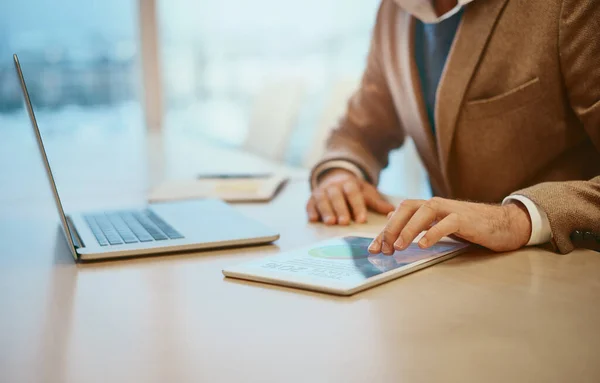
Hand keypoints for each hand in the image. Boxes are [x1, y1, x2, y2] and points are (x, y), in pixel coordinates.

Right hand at [306, 169, 394, 224]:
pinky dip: (311, 211)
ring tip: (330, 223)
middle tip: (344, 222)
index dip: (357, 206)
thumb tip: (391, 211)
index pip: (353, 193)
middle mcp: (334, 185)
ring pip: (322, 199)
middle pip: (336, 196)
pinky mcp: (312, 198)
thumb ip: (376, 202)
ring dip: (326, 210)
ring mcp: (321, 191)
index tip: (361, 219)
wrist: (335, 178)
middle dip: (340, 209)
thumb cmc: (353, 190)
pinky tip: (313, 220)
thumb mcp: (366, 192)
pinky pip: (310, 203)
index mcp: (349, 182)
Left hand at [368, 197, 531, 253]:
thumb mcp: (439, 223)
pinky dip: (433, 233)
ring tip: (398, 247)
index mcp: (428, 207)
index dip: (385, 230)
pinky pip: (447, 223)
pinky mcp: (466, 219)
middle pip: (407, 207)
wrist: (504, 224)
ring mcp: (452, 209)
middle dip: (392, 228)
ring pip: (424, 212)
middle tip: (383, 248)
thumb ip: (416, 221)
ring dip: (408, 229)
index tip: (374, 249)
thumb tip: (390, 219)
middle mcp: (437, 205)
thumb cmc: (471, 226)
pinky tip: (423, 245)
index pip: (400, 213)